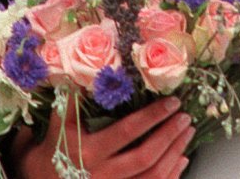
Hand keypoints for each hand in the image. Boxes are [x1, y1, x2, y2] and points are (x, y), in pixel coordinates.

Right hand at [10, 97, 191, 178]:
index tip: (170, 102)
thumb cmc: (52, 151)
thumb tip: (84, 70)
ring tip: (187, 133)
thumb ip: (70, 99)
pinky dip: (171, 175)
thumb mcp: (57, 124)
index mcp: (89, 151)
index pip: (127, 132)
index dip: (152, 116)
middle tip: (184, 115)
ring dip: (175, 153)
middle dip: (169, 134)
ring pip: (153, 176)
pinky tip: (180, 159)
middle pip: (145, 156)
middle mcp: (103, 174)